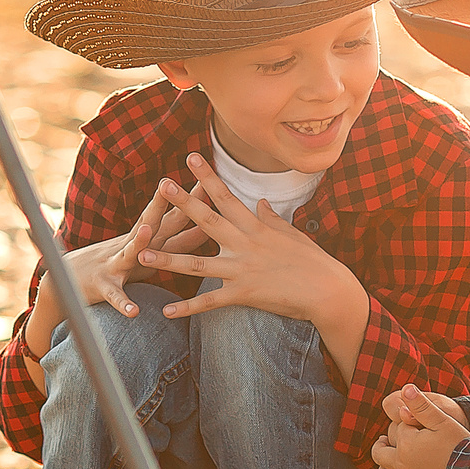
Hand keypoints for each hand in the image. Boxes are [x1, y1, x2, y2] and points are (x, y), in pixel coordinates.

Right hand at [21, 182, 204, 366]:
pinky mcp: (102, 287)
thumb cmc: (112, 264)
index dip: (191, 201)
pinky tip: (134, 311)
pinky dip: (123, 302)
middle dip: (170, 205)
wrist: (66, 280)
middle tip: (185, 187)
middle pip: (154, 222)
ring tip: (147, 230)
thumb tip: (202, 223)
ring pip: (130, 252)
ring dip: (139, 242)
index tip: (211, 181)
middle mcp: (131, 246)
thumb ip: (169, 236)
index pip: (173, 216)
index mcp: (144, 240)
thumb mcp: (141, 246)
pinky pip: (114, 296)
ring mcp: (115, 264)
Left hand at [135, 153, 361, 328]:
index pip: (226, 196)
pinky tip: (167, 311)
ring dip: (168, 260)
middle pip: (207, 221)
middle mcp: (244, 244)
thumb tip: (260, 202)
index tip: (190, 157)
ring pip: (196, 264)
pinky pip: (209, 302)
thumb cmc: (313, 261)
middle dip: (182, 203)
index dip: (207, 176)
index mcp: (255, 227)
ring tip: (142, 254)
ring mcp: (241, 270)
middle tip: (161, 187)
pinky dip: (188, 308)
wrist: (327, 291)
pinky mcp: (243, 294)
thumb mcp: (292, 233)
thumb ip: (271, 218)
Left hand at [372, 386, 469, 468]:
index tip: (414, 425)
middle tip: (385, 440)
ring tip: (389, 462)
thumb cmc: (459, 444)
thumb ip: (421, 405)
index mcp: (405, 444)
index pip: (396, 430)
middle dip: (381, 445)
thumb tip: (406, 388)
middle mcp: (401, 465)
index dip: (404, 425)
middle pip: (379, 454)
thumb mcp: (442, 420)